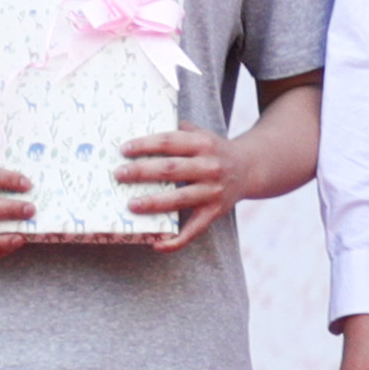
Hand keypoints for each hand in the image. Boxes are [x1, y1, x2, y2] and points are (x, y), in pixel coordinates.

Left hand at [118, 126, 230, 249]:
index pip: (169, 141)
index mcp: (204, 143)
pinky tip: (157, 244)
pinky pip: (195, 229)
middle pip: (171, 169)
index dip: (145, 144)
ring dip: (154, 203)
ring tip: (131, 205)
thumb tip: (142, 125)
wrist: (250, 168)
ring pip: (180, 199)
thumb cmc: (214, 150)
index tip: (123, 149)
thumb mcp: (201, 134)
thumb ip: (178, 130)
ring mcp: (213, 191)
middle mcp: (210, 166)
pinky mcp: (215, 212)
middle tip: (119, 175)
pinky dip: (176, 240)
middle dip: (142, 172)